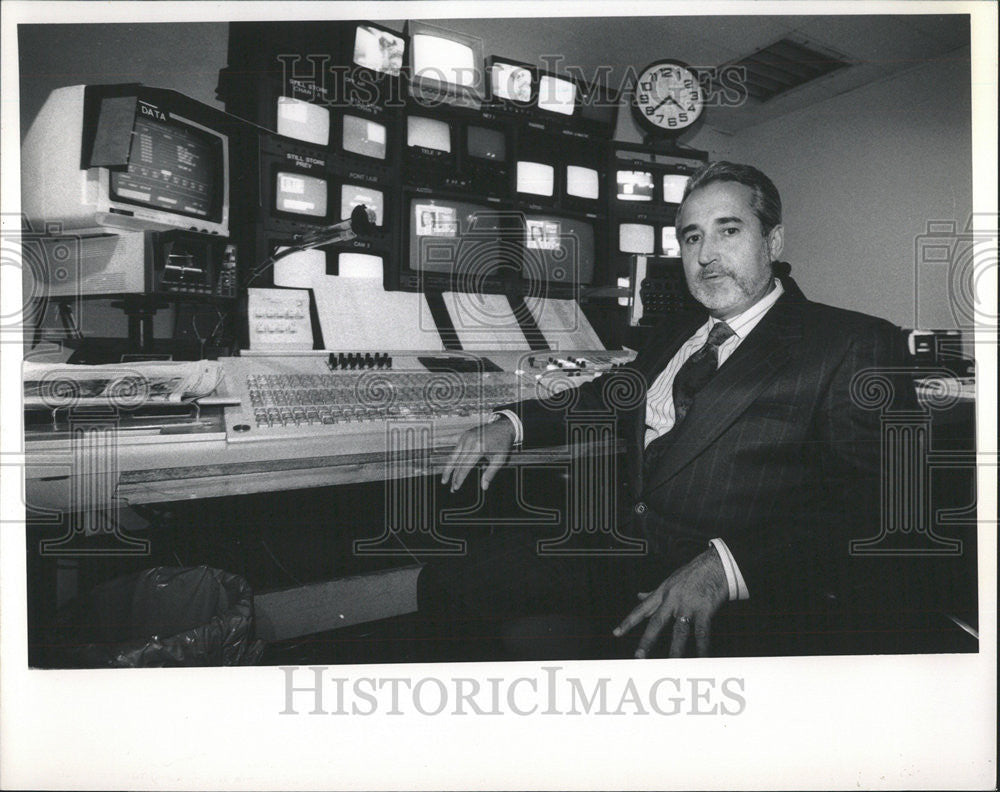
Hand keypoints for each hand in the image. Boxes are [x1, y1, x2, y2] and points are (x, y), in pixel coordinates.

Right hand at [441, 418, 514, 492]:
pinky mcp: (464, 435)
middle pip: (456, 462)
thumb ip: (490, 473)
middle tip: (448, 486)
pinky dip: (446, 450)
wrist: (504, 426)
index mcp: (478, 448)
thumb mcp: (500, 459)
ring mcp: (466, 437)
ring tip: (444, 478)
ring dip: (448, 467)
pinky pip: (453, 444)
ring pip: (453, 455)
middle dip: (451, 476)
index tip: (456, 487)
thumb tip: (484, 487)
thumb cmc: (503, 444)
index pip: (465, 467)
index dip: (460, 479)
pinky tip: (437, 450)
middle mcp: (469, 442)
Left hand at [613, 549, 728, 657]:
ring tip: (672, 664)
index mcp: (662, 593)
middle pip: (657, 622)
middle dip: (647, 640)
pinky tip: (701, 658)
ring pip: (679, 630)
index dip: (628, 622)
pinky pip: (702, 631)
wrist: (716, 564)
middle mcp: (672, 599)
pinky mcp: (705, 608)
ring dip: (676, 649)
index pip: (641, 609)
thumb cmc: (692, 573)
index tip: (616, 633)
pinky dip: (702, 646)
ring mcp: (689, 604)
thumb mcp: (669, 580)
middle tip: (639, 656)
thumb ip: (654, 592)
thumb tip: (638, 596)